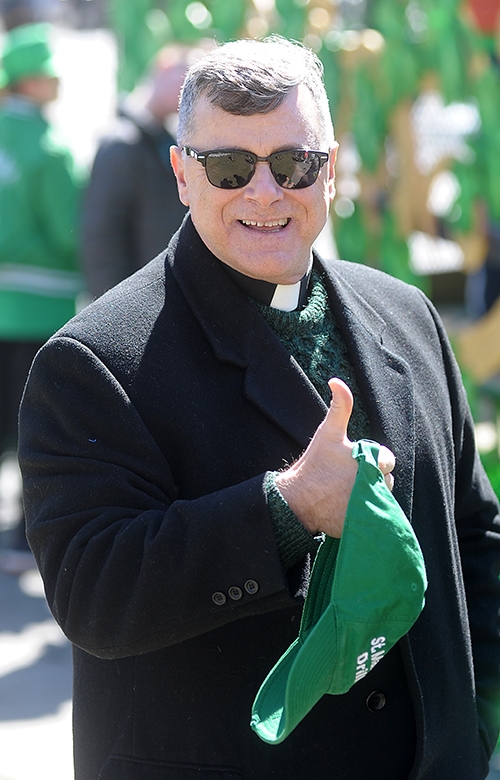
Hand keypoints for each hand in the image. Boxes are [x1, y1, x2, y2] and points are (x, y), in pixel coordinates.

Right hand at [275, 378, 394, 536]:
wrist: (297, 498)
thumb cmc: (315, 463)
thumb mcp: (328, 432)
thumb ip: (340, 406)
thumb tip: (336, 381)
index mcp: (368, 459)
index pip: (387, 459)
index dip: (374, 460)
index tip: (357, 462)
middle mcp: (370, 482)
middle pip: (387, 479)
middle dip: (373, 477)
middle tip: (351, 478)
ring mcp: (366, 504)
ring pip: (382, 496)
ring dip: (371, 493)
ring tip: (350, 492)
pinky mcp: (361, 521)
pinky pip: (374, 515)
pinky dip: (364, 512)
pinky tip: (348, 506)